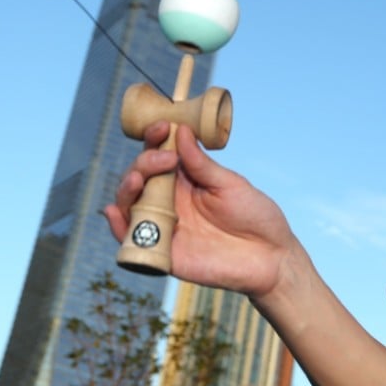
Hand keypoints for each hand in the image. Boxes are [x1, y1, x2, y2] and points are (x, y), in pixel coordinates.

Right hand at [105, 121, 300, 297]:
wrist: (271, 258)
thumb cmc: (255, 216)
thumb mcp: (230, 184)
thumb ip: (202, 164)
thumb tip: (180, 131)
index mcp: (186, 180)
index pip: (159, 154)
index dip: (155, 139)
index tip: (162, 127)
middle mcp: (170, 201)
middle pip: (140, 177)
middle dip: (143, 163)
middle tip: (164, 159)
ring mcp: (166, 226)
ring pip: (131, 205)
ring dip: (126, 190)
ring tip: (136, 180)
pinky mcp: (165, 253)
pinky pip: (133, 240)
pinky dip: (118, 227)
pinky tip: (114, 212)